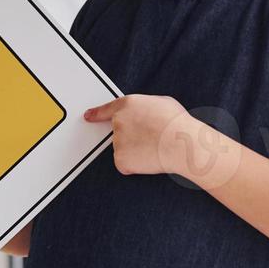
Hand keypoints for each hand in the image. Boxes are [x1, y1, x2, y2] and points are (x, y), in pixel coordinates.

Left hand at [82, 94, 199, 176]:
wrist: (180, 143)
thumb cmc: (176, 123)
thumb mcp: (162, 102)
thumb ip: (146, 107)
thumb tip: (146, 114)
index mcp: (127, 105)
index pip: (106, 110)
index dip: (96, 114)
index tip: (88, 117)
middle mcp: (118, 122)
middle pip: (120, 133)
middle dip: (133, 137)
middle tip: (152, 138)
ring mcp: (117, 141)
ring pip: (125, 149)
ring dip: (137, 150)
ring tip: (156, 146)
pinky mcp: (120, 160)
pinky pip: (126, 164)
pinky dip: (136, 165)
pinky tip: (150, 158)